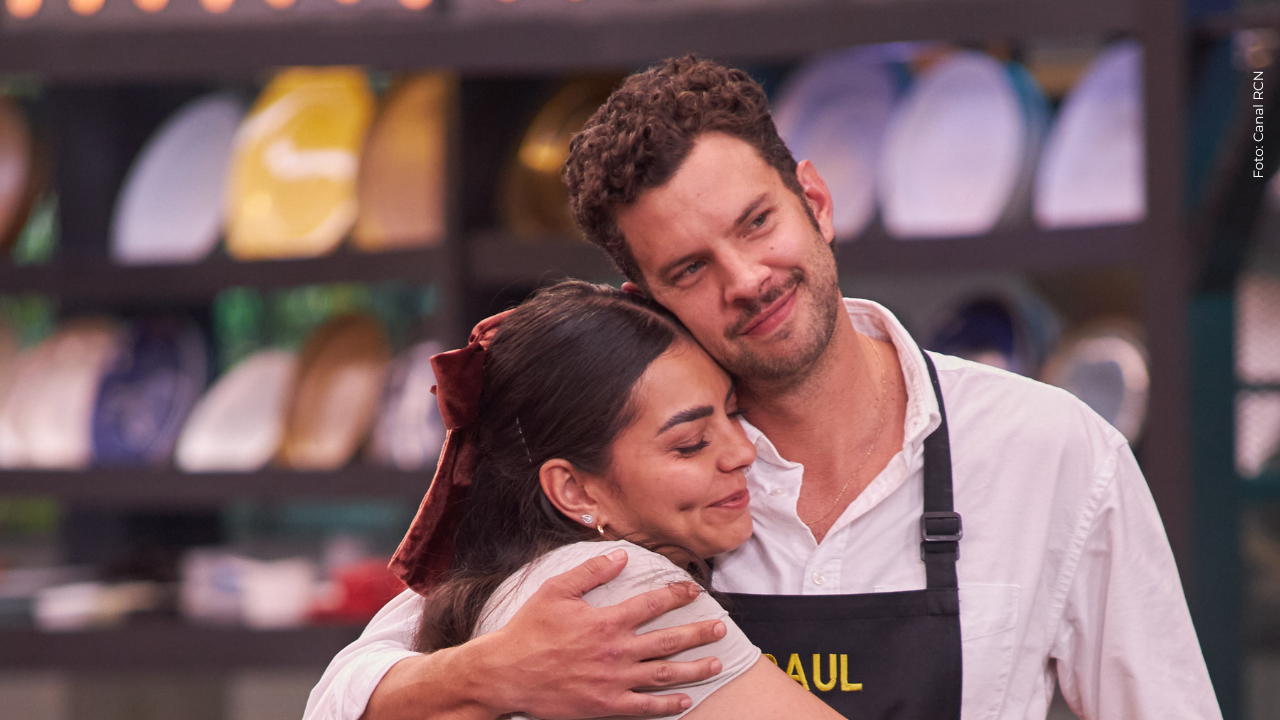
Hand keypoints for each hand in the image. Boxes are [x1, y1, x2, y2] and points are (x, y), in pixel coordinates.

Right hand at [471, 548, 726, 718]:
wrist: (506, 673)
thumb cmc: (528, 630)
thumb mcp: (556, 591)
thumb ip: (591, 572)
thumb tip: (621, 556)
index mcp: (606, 621)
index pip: (652, 604)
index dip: (676, 595)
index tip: (693, 591)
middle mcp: (616, 651)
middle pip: (668, 640)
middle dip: (698, 633)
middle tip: (720, 629)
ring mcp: (614, 681)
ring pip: (664, 674)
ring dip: (693, 668)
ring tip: (715, 663)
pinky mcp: (606, 705)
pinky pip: (645, 706)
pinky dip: (667, 703)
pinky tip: (684, 699)